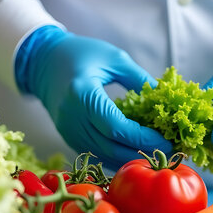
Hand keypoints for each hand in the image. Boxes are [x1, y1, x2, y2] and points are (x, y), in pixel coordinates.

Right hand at [16, 26, 171, 169]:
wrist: (42, 61)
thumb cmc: (79, 53)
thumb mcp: (114, 57)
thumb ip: (139, 79)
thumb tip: (164, 98)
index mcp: (82, 94)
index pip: (116, 128)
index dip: (143, 139)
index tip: (167, 141)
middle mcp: (72, 117)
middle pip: (111, 147)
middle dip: (142, 153)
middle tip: (169, 152)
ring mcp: (67, 130)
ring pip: (104, 155)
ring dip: (131, 158)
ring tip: (157, 154)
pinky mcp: (68, 137)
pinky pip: (96, 153)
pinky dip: (117, 156)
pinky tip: (136, 152)